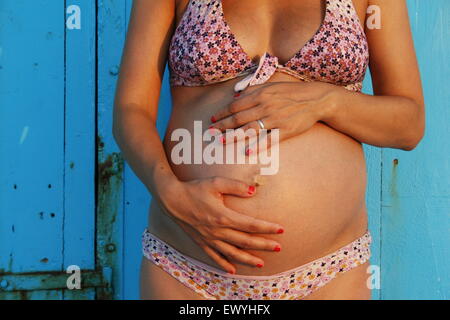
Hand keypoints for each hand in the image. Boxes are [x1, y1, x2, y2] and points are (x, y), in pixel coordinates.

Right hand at [159, 176, 283, 273]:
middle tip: (279, 248)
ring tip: (261, 264)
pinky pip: (214, 256)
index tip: (281, 229)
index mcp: (223, 216)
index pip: (251, 225)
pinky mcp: (201, 242)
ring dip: (248, 259)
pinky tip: (232, 270)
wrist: (171, 199)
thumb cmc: (194, 188)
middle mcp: (217, 231)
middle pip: (245, 241)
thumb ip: (236, 185)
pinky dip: (224, 264)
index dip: (267, 228)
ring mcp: (209, 238)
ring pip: (232, 253)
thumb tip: (253, 190)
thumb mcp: (216, 182)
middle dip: (264, 245)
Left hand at [210, 81, 336, 152]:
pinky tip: (246, 152)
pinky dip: (257, 146)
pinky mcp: (286, 130)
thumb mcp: (271, 86)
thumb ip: (252, 89)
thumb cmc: (291, 92)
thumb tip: (235, 95)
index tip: (213, 119)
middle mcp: (266, 106)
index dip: (222, 112)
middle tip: (211, 133)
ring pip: (250, 129)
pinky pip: (268, 140)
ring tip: (221, 142)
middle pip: (239, 118)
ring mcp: (275, 119)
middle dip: (222, 126)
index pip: (236, 105)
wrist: (316, 99)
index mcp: (261, 95)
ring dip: (234, 136)